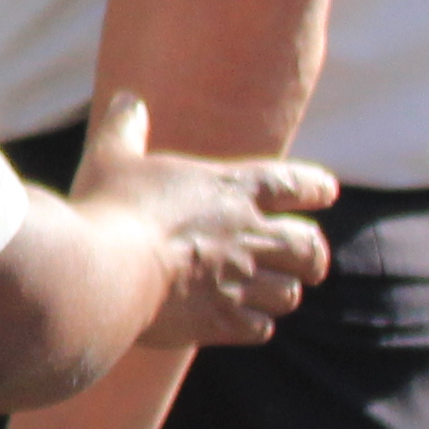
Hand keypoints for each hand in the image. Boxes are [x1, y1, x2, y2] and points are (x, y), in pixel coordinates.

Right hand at [71, 89, 335, 348]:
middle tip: (309, 261)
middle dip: (312, 255)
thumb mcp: (111, 157)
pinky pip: (259, 328)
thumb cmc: (109, 209)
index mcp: (231, 189)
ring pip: (289, 293)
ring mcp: (240, 282)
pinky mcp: (222, 322)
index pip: (297, 184)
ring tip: (269, 293)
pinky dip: (253, 324)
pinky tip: (237, 321)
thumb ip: (125, 128)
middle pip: (309, 246)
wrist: (102, 273)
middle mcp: (249, 235)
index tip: (326, 192)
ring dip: (281, 292)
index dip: (316, 188)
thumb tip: (127, 99)